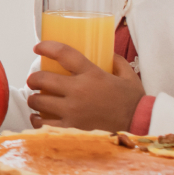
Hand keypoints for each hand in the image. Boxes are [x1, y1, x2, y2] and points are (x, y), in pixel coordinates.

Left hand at [27, 44, 145, 130]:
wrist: (140, 124)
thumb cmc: (133, 99)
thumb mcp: (127, 74)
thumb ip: (115, 60)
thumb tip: (106, 51)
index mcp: (92, 74)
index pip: (63, 54)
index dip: (46, 47)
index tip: (38, 47)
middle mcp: (79, 90)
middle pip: (42, 79)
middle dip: (33, 78)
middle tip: (34, 80)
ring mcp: (73, 110)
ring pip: (39, 101)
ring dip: (34, 99)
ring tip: (36, 98)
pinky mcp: (72, 127)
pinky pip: (44, 124)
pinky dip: (37, 120)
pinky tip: (38, 117)